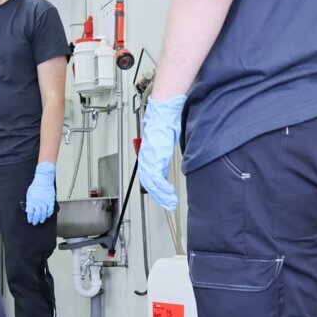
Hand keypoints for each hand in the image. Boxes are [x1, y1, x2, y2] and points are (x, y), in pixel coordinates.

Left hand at [24, 162, 55, 225]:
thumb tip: (28, 209)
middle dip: (35, 219)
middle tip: (34, 223)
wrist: (44, 179)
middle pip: (37, 213)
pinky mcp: (51, 200)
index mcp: (32, 200)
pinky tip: (47, 216)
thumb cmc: (36, 185)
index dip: (30, 217)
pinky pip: (50, 209)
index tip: (30, 220)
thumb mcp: (29, 193)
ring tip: (40, 221)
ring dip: (42, 218)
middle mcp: (39, 201)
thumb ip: (29, 202)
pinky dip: (49, 213)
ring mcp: (45, 201)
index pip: (30, 211)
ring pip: (44, 212)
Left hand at [138, 95, 186, 209]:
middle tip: (167, 204)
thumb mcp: (165, 142)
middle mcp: (146, 157)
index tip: (164, 196)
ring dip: (161, 195)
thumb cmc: (165, 123)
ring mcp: (149, 157)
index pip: (150, 176)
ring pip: (151, 183)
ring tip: (170, 202)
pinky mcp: (153, 157)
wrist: (164, 112)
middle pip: (149, 183)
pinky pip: (155, 178)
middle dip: (158, 196)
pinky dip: (162, 188)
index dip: (156, 188)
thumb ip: (163, 154)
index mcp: (148, 155)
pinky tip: (169, 193)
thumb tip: (166, 161)